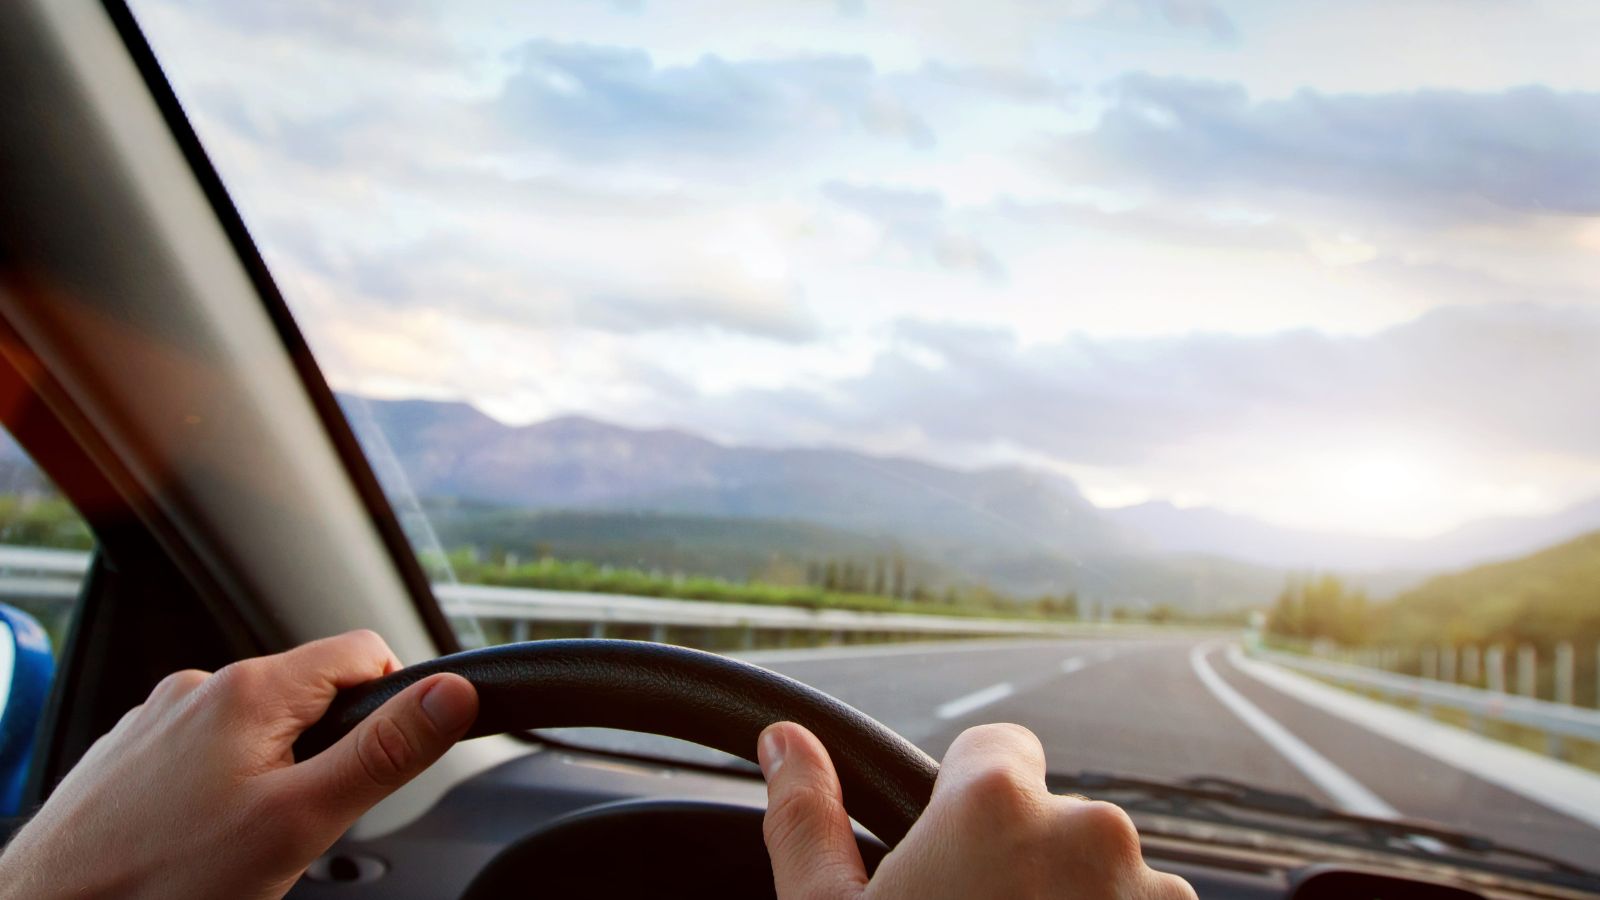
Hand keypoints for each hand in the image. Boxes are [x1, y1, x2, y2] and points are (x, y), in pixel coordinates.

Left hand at [0, 630, 477, 899]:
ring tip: (242, 843)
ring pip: (255, 730)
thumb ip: (384, 753)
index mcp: (250, 689)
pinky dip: (218, 789)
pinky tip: (197, 841)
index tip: (378, 765)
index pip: (364, 653)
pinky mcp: (128, 757)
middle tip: (301, 825)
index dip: (392, 705)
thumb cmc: (164, 882)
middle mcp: (199, 688)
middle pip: (310, 695)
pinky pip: (203, 755)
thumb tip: (454, 693)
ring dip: (272, 773)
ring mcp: (156, 721)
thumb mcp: (300, 821)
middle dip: (326, 753)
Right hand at [758, 721, 1195, 898]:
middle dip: (1022, 868)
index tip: (950, 857)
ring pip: (1107, 880)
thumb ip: (807, 817)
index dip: (967, 801)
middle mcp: (1089, 832)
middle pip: (1054, 821)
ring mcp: (1155, 896)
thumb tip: (784, 742)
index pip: (1000, 750)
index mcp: (995, 805)